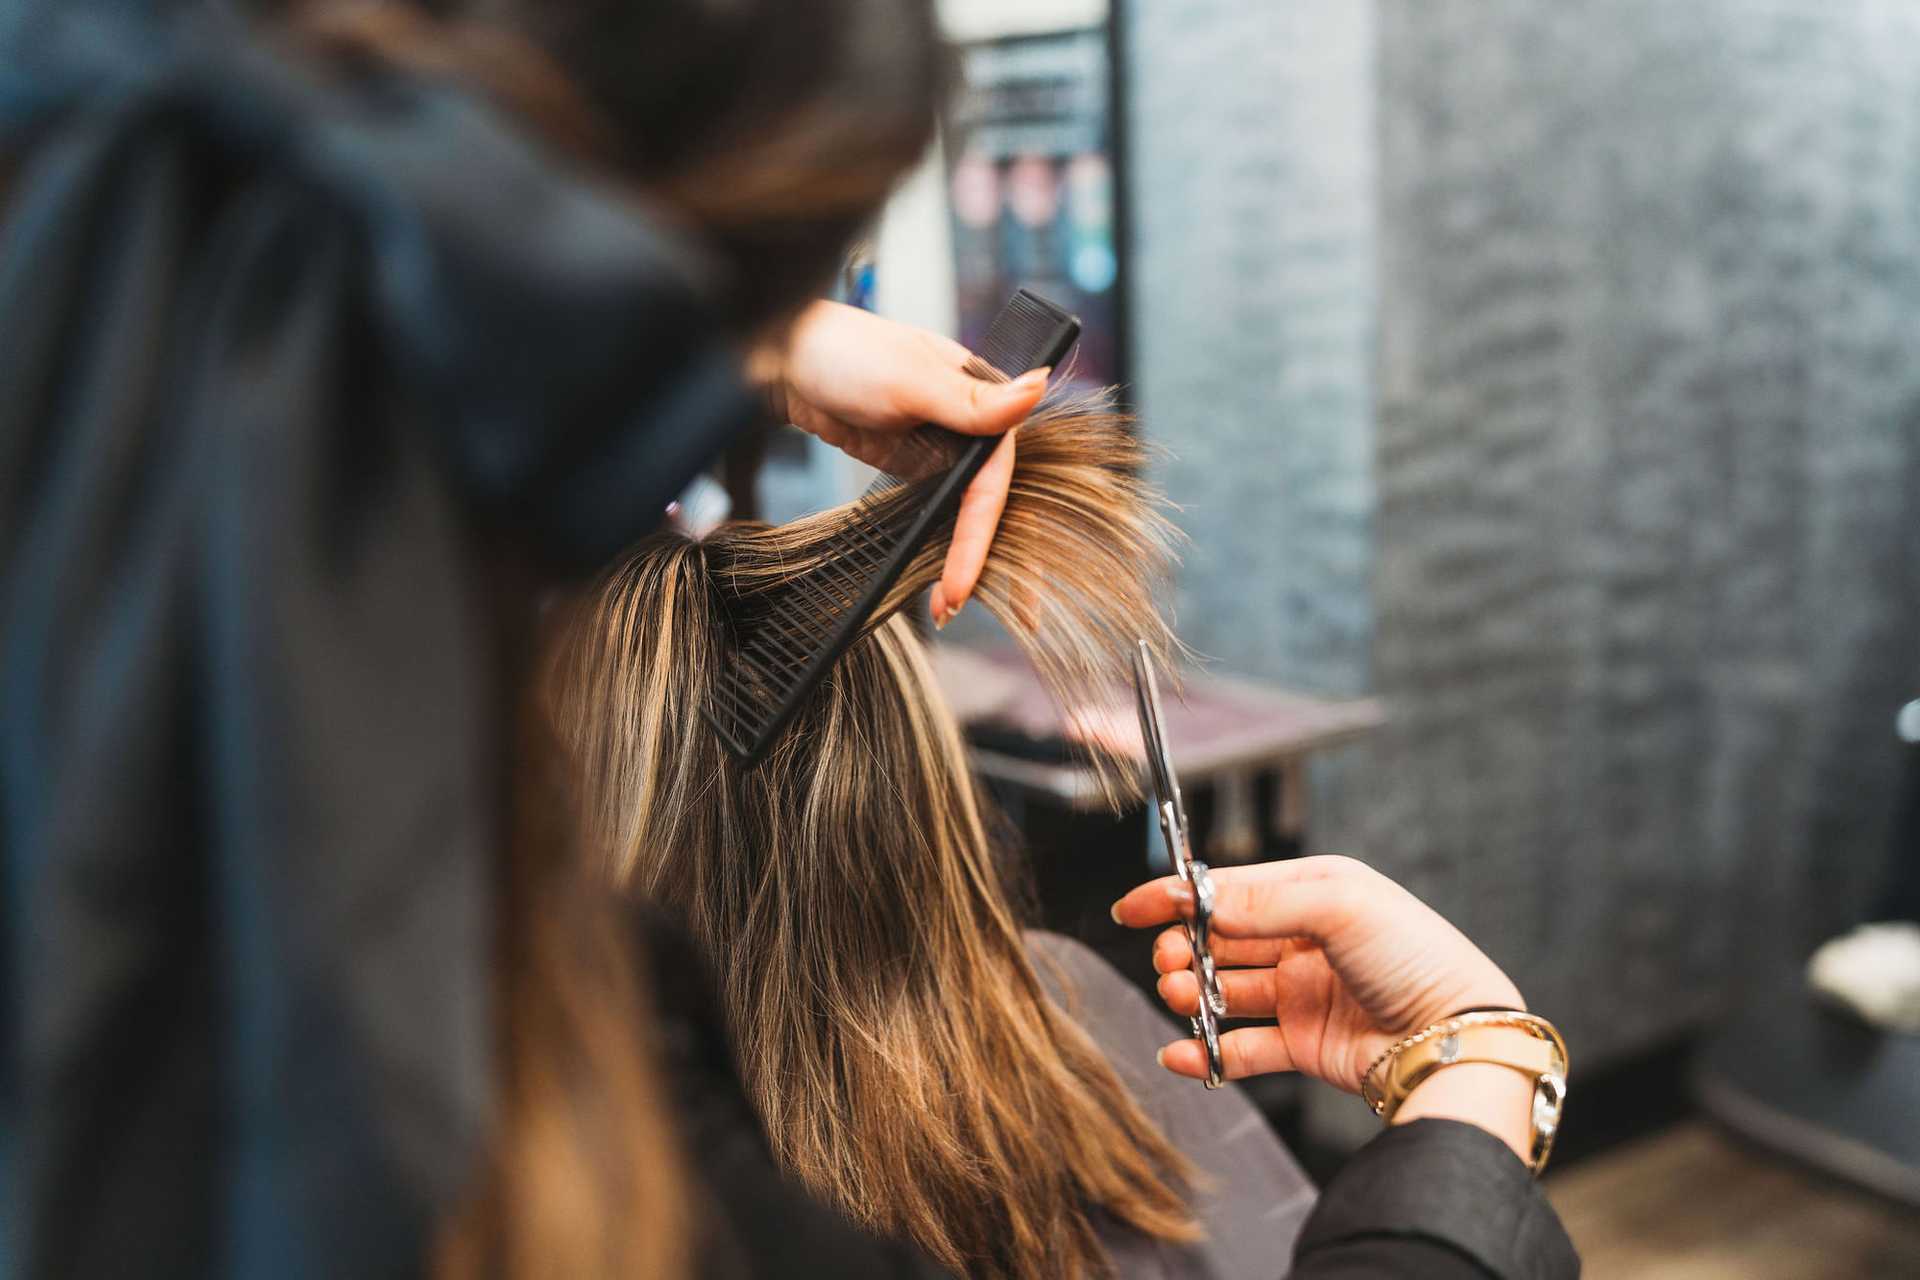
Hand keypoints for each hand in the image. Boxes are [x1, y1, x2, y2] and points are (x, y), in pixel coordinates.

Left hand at [751, 301, 1049, 624]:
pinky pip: (937, 509)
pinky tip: (934, 575)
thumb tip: (1039, 385)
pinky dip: (940, 541)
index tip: (963, 584)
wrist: (784, 357)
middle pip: (990, 503)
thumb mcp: (909, 379)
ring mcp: (943, 445)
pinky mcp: (916, 461)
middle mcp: (972, 424)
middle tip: (962, 609)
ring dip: (961, 557)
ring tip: (946, 606)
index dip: (979, 537)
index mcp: (983, 395)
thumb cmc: (845, 352)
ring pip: (966, 512)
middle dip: (984, 560)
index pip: (993, 481)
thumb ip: (973, 400)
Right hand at [1111, 856, 1524, 1093]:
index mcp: (1317, 892)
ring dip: (1193, 994)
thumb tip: (1200, 903)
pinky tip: (1180, 1052)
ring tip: (1180, 997)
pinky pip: (1243, 1047)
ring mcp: (1304, 994)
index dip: (1179, 898)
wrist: (1454, 1038)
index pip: (1232, 888)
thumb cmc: (1416, 958)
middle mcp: (1307, 941)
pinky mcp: (1305, 1044)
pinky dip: (1207, 1051)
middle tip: (1169, 961)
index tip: (1133, 909)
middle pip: (1223, 940)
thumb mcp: (1340, 905)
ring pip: (1228, 991)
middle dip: (1185, 949)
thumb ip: (1263, 901)